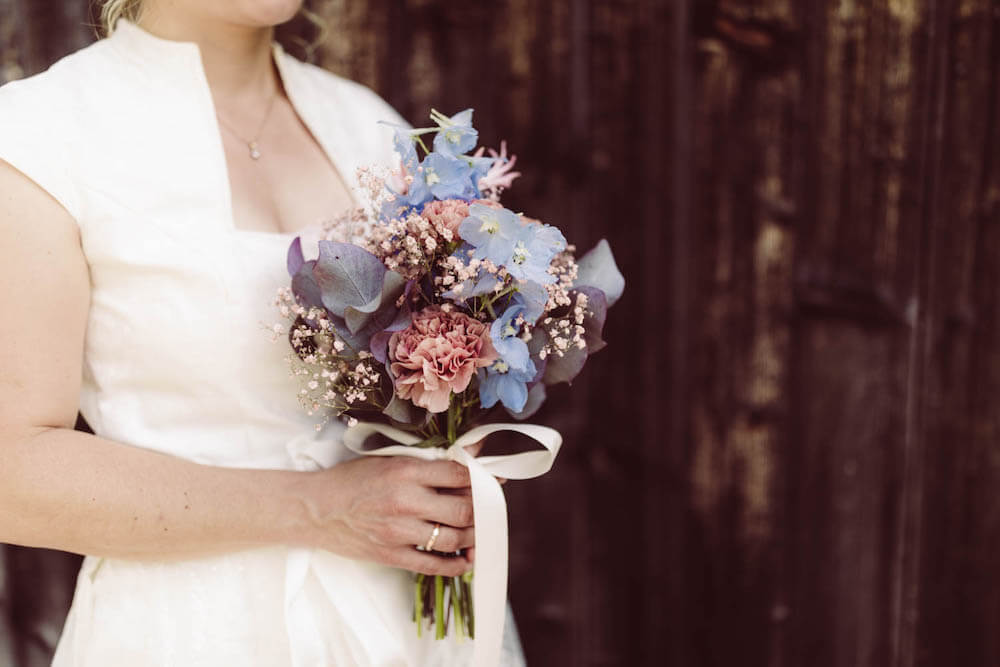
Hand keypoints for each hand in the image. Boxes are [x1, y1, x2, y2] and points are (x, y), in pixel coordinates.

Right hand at [305, 450, 476, 576]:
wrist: (315, 508)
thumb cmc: (352, 480)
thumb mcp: (390, 459)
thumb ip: (430, 459)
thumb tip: (470, 454)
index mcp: (406, 470)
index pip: (459, 474)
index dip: (482, 478)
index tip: (493, 480)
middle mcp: (406, 501)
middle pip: (464, 509)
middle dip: (483, 509)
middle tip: (489, 508)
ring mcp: (399, 532)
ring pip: (454, 538)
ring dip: (474, 537)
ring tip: (479, 531)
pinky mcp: (391, 555)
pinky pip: (433, 565)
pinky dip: (456, 565)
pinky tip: (466, 559)